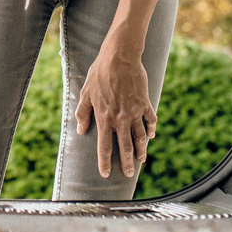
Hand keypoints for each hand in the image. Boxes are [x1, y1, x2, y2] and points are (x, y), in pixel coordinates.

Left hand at [74, 46, 156, 178]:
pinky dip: (151, 130)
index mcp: (104, 118)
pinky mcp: (144, 103)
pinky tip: (151, 136)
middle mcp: (120, 119)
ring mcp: (134, 112)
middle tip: (129, 174)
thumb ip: (82, 113)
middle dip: (127, 163)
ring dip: (141, 150)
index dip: (105, 163)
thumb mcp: (85, 93)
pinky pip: (150, 120)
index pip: (104, 147)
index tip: (106, 174)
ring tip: (142, 159)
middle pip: (125, 147)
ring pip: (140, 137)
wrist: (120, 58)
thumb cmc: (99, 73)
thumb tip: (80, 130)